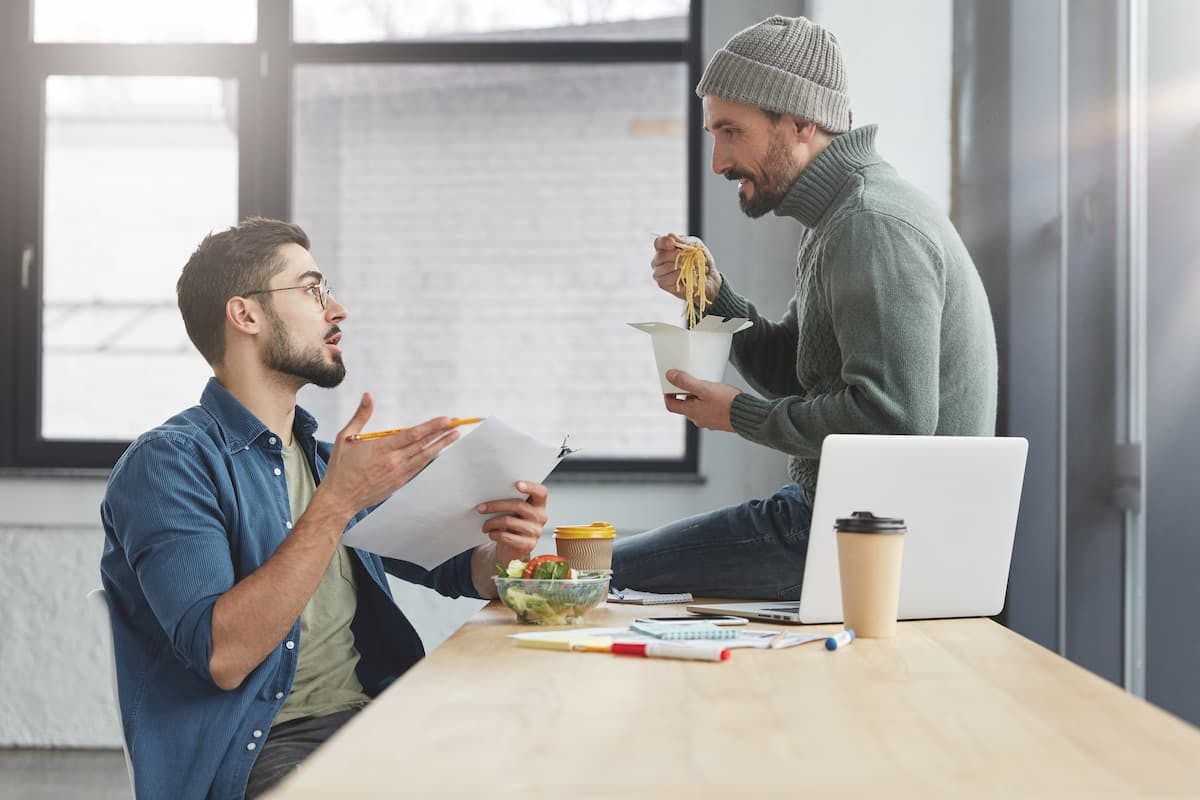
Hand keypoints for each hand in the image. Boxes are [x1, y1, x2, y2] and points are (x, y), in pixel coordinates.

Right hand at [317, 393, 460, 518]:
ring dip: (441, 445)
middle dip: (442, 433)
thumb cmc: (340, 468)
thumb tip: (368, 396)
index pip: (413, 434)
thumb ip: (361, 416)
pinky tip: (436, 451)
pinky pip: (418, 468)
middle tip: (457, 424)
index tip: (446, 420)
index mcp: (382, 449)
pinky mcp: (399, 483)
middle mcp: (393, 461)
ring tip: (454, 436)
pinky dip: (429, 458)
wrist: (339, 499)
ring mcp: (398, 474)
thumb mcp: (345, 438)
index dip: (432, 426)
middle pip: (424, 445)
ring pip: (424, 457)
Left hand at [475, 481, 548, 564]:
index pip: (540, 492)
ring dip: (491, 522)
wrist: (513, 549)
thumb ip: (509, 500)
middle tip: (480, 508)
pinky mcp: (528, 544)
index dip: (530, 487)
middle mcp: (540, 516)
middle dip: (496, 505)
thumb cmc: (512, 524)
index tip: (517, 484)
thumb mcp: (513, 511)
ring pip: (509, 521)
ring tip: (484, 525)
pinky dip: (495, 534)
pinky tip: (491, 534)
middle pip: (518, 505)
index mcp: (539, 504)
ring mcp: (536, 531)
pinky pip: (507, 536)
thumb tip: (489, 493)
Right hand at [651, 233, 721, 302]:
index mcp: (665, 248)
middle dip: (676, 256)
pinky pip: (667, 279)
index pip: (658, 243)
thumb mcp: (696, 245)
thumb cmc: (699, 260)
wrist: (708, 277)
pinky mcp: (663, 284)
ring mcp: (659, 273)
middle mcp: (659, 260)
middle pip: (660, 256)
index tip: (673, 243)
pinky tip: (688, 275)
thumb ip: (685, 241)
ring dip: (681, 267)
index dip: (664, 242)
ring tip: (694, 267)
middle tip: (689, 257)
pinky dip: (679, 276)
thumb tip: (675, 239)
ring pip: (663, 268)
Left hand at [663, 370, 739, 431]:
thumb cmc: (728, 403)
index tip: (670, 385)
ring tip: (708, 387)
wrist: (748, 416)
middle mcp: (698, 419)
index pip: (671, 405)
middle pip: (685, 406)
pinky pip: (710, 411)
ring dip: (699, 398)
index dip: (668, 395)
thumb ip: (685, 381)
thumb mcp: (704, 388)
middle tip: (692, 382)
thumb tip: (669, 375)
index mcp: (691, 412)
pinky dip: (710, 403)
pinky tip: (719, 396)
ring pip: (698, 408)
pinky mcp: (719, 421)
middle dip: (686, 394)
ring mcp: (709, 422)